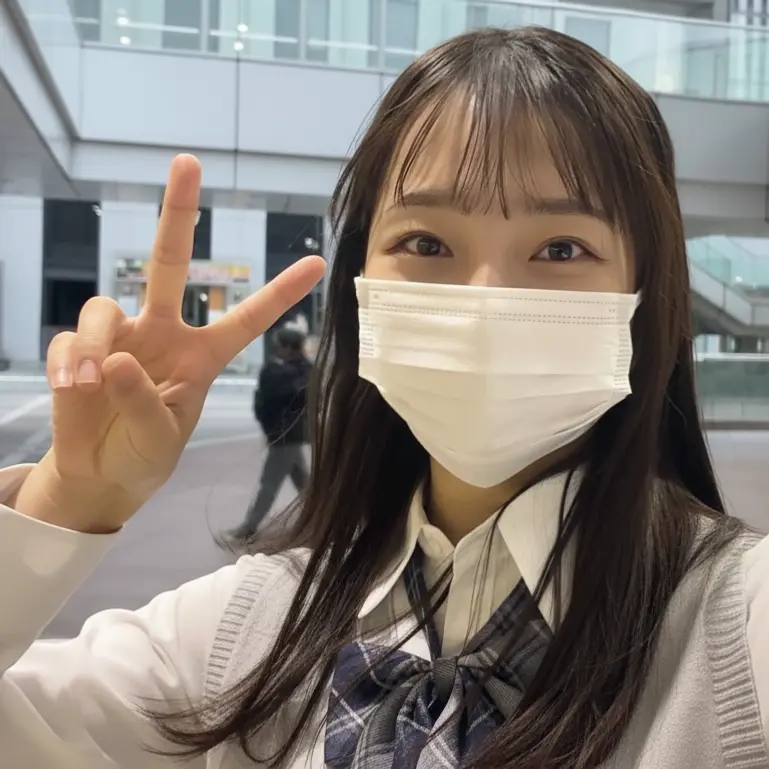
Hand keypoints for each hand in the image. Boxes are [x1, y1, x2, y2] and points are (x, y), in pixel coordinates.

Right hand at [14, 155, 324, 532]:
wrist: (101, 473)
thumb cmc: (145, 454)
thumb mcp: (160, 438)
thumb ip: (143, 402)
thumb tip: (115, 358)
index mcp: (202, 355)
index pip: (246, 319)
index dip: (279, 294)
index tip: (316, 264)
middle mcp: (163, 333)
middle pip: (171, 263)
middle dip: (179, 213)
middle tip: (189, 162)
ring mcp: (119, 336)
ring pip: (103, 306)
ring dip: (93, 344)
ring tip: (89, 384)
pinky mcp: (78, 349)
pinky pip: (68, 340)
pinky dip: (67, 363)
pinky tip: (72, 389)